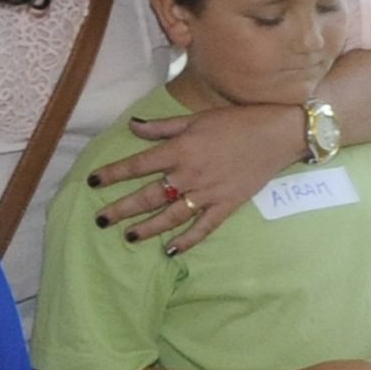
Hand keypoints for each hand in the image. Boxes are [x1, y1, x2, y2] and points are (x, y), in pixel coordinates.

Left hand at [89, 102, 306, 252]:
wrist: (278, 134)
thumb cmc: (237, 121)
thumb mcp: (196, 118)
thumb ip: (162, 127)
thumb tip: (132, 126)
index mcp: (180, 150)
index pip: (137, 165)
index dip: (112, 174)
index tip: (92, 182)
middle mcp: (190, 174)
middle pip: (148, 196)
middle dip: (121, 208)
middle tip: (100, 220)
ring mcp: (208, 193)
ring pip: (171, 215)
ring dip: (148, 228)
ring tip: (128, 236)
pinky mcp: (227, 204)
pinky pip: (204, 227)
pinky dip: (187, 240)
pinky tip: (171, 250)